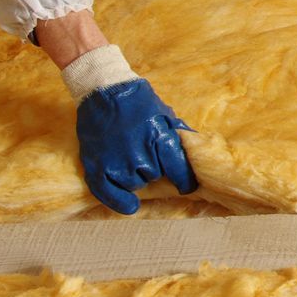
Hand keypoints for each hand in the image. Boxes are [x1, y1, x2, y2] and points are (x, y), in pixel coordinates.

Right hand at [76, 77, 196, 213]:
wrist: (104, 91)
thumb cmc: (138, 103)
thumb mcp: (165, 115)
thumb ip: (180, 136)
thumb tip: (199, 152)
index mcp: (160, 139)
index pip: (179, 170)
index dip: (185, 181)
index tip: (186, 186)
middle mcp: (140, 155)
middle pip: (155, 177)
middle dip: (154, 168)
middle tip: (143, 151)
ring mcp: (118, 163)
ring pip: (136, 184)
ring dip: (135, 176)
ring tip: (127, 155)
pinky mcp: (97, 168)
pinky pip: (111, 195)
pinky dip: (121, 202)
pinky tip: (130, 205)